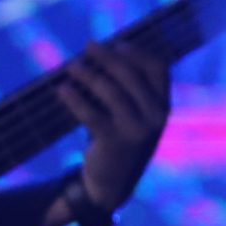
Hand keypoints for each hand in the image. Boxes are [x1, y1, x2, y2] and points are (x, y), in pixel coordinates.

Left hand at [57, 41, 170, 212]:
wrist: (112, 181)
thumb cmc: (119, 137)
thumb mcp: (133, 113)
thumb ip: (128, 88)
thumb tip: (102, 52)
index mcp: (164, 105)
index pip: (159, 68)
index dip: (138, 52)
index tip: (117, 43)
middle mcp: (156, 116)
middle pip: (131, 75)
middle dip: (107, 58)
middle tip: (88, 47)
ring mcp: (137, 130)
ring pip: (110, 91)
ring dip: (88, 75)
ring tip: (71, 66)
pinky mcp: (115, 142)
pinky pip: (91, 113)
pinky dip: (74, 99)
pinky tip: (61, 89)